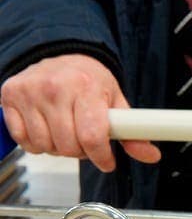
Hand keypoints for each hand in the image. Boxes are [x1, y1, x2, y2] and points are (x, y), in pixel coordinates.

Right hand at [0, 54, 159, 171]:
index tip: (107, 161)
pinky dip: (36, 142)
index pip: (92, 136)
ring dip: (58, 148)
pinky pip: (23, 140)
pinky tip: (47, 128)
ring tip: (66, 131)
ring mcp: (29, 92)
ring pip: (45, 146)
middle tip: (85, 141)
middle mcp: (54, 87)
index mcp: (86, 87)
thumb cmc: (90, 80)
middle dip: (81, 151)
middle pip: (68, 146)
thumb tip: (151, 156)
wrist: (62, 56)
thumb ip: (132, 131)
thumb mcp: (116, 100)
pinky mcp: (9, 96)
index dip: (101, 156)